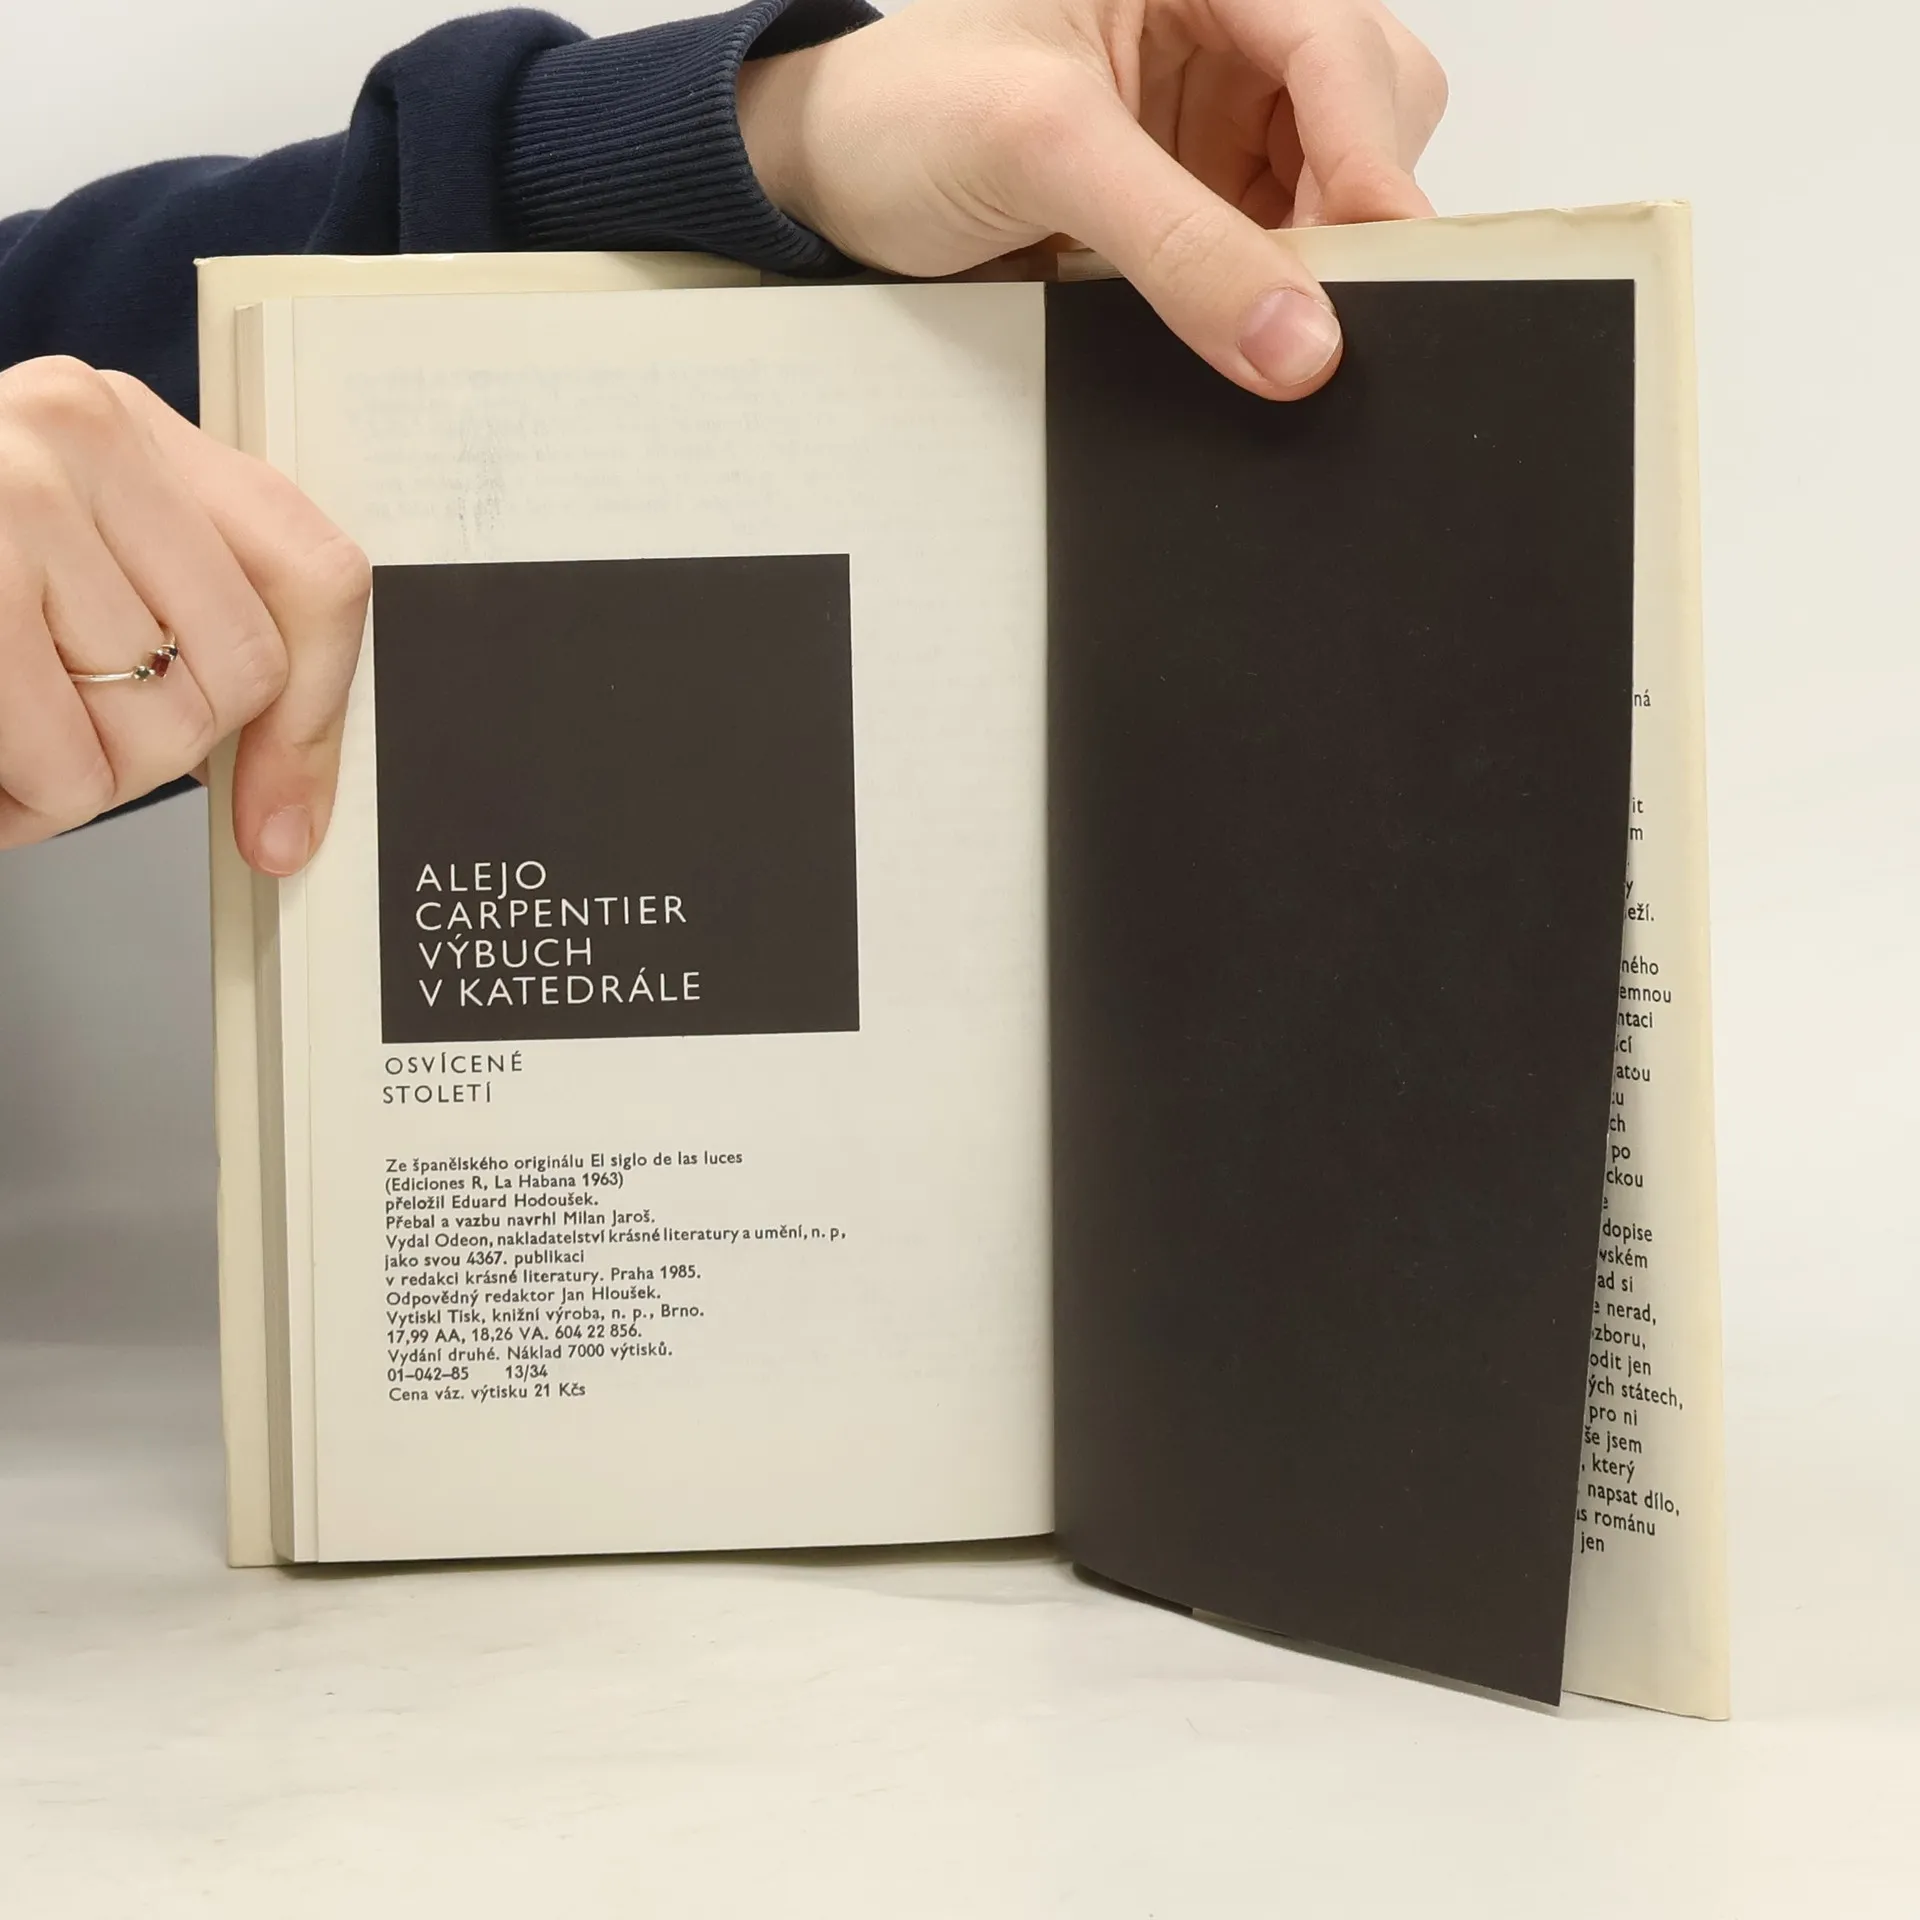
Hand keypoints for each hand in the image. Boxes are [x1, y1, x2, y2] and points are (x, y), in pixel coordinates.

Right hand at [0, 356, 369, 870]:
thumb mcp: (72, 568)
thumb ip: (197, 644)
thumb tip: (287, 831)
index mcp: (123, 422)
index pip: (317, 577)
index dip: (315, 717)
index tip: (280, 817)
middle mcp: (69, 433)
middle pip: (233, 677)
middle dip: (159, 752)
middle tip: (68, 733)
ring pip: (146, 738)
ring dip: (71, 786)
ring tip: (6, 739)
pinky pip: (59, 771)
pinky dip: (18, 811)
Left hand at [739, 0, 1445, 398]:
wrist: (829, 189)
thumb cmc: (900, 116)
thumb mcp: (1040, 149)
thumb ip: (1177, 243)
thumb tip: (1297, 339)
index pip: (1334, 40)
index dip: (1371, 155)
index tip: (1384, 263)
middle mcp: (1221, 26)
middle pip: (1367, 104)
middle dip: (1353, 205)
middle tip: (1318, 307)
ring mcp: (1214, 115)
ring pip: (1336, 182)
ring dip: (1317, 258)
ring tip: (1259, 318)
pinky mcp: (1196, 194)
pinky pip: (1280, 245)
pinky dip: (1276, 291)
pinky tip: (1237, 323)